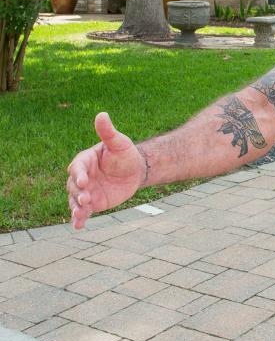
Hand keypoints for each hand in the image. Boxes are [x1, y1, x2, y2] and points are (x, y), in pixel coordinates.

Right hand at [66, 113, 145, 229]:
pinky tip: (78, 226)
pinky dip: (79, 219)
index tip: (85, 181)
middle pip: (74, 186)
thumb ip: (108, 132)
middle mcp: (81, 177)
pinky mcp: (92, 203)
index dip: (79, 174)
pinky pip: (83, 212)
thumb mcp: (119, 142)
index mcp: (85, 160)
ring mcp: (85, 191)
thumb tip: (101, 114)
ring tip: (80, 215)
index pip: (78, 167)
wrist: (135, 171)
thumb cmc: (125, 154)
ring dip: (76, 208)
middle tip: (85, 199)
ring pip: (75, 201)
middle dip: (78, 193)